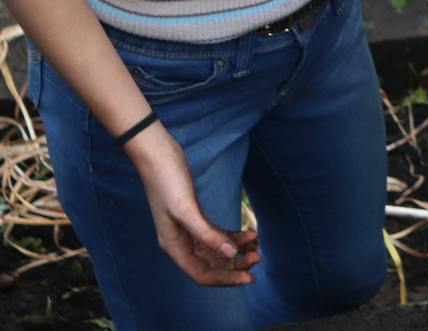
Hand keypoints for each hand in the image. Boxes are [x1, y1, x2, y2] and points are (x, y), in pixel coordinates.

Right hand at [125, 124, 259, 285]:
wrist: (159, 155)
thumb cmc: (167, 182)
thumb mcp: (186, 209)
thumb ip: (208, 234)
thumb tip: (231, 254)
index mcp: (173, 247)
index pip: (202, 274)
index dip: (226, 279)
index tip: (249, 278)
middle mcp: (180, 243)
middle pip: (211, 265)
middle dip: (235, 266)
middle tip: (259, 258)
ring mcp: (188, 230)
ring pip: (216, 250)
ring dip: (237, 252)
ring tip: (258, 247)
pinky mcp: (196, 217)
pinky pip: (217, 234)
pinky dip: (234, 236)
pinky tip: (251, 233)